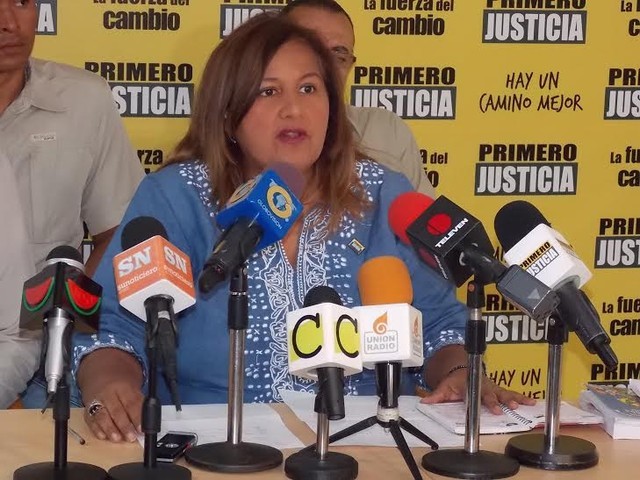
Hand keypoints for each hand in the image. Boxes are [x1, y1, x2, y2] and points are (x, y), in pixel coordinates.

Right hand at [77, 348, 144, 442]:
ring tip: (117, 439)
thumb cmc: (121, 383)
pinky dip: (96, 429)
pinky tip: (103, 436)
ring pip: (102, 416)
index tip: (141, 429)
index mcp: (123, 387)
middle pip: (116, 410)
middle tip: (131, 437)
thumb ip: (139, 401)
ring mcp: (96, 401)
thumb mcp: (133, 386)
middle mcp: (108, 393)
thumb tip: (148, 420)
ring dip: (110, 429)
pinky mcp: (87, 408)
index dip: (137, 417)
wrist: (101, 371)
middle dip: (124, 426)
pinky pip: (90, 420)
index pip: (131, 403)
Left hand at [419, 369, 535, 413]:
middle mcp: (483, 385)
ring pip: (504, 392)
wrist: (464, 369)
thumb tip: (424, 402)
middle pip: (493, 393)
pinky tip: (532, 401)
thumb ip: (436, 395)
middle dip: (500, 400)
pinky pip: (511, 392)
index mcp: (470, 385)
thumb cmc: (455, 382)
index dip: (486, 401)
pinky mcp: (499, 389)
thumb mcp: (445, 387)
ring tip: (524, 403)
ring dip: (514, 398)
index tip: (494, 409)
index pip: (478, 394)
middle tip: (508, 408)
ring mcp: (492, 387)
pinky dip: (522, 396)